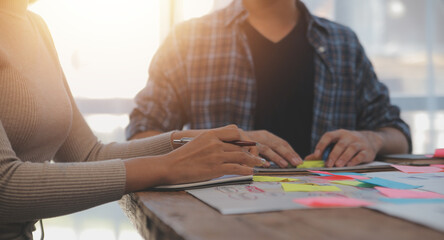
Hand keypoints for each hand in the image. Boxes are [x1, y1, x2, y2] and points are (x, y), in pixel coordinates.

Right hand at [124, 125, 264, 191]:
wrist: (170, 166)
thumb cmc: (183, 156)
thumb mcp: (198, 141)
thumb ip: (213, 141)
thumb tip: (228, 146)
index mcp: (210, 134)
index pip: (234, 130)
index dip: (244, 138)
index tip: (250, 145)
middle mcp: (215, 143)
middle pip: (240, 145)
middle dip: (252, 151)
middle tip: (259, 157)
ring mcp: (216, 155)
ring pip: (241, 156)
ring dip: (253, 161)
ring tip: (260, 165)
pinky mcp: (215, 169)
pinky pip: (236, 168)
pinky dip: (246, 170)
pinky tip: (250, 172)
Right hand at [245, 130, 302, 167]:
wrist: (224, 138)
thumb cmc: (242, 145)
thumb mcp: (257, 146)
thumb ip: (267, 152)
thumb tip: (282, 163)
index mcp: (266, 136)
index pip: (282, 143)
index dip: (291, 152)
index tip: (299, 160)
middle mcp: (260, 136)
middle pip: (277, 144)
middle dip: (288, 154)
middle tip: (297, 163)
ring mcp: (252, 139)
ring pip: (267, 148)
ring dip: (276, 157)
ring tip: (285, 165)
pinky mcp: (243, 143)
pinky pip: (253, 151)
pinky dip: (260, 158)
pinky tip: (265, 165)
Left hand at [305, 129, 382, 167]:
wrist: (370, 140)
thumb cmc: (347, 144)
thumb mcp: (336, 144)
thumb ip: (323, 151)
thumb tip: (307, 159)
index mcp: (338, 134)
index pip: (328, 136)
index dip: (321, 145)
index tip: (317, 155)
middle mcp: (349, 136)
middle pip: (340, 144)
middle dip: (333, 155)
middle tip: (328, 165)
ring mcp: (359, 143)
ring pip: (351, 149)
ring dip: (343, 158)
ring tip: (337, 166)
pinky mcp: (367, 151)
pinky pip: (360, 155)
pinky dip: (354, 161)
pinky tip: (349, 166)